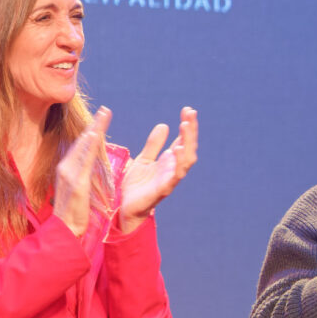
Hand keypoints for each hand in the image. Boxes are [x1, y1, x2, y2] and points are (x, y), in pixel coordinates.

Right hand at [54, 106, 111, 236]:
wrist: (65, 229)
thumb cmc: (74, 210)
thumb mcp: (80, 187)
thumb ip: (83, 174)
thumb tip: (90, 164)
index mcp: (68, 168)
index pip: (82, 145)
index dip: (91, 130)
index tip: (101, 117)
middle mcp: (66, 167)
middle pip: (82, 141)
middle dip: (93, 124)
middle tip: (105, 109)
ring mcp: (69, 174)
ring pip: (83, 147)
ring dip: (93, 130)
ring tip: (103, 116)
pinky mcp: (76, 183)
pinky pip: (84, 162)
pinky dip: (88, 147)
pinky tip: (93, 135)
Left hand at [119, 106, 198, 232]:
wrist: (125, 207)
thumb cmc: (136, 186)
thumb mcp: (143, 159)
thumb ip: (154, 144)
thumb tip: (164, 125)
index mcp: (170, 162)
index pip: (183, 141)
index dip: (187, 126)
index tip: (187, 110)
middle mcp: (173, 169)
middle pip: (189, 148)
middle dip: (191, 131)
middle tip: (190, 113)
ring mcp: (170, 179)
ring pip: (186, 160)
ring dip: (187, 143)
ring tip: (185, 125)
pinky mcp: (163, 189)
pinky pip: (175, 176)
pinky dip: (178, 163)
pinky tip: (176, 149)